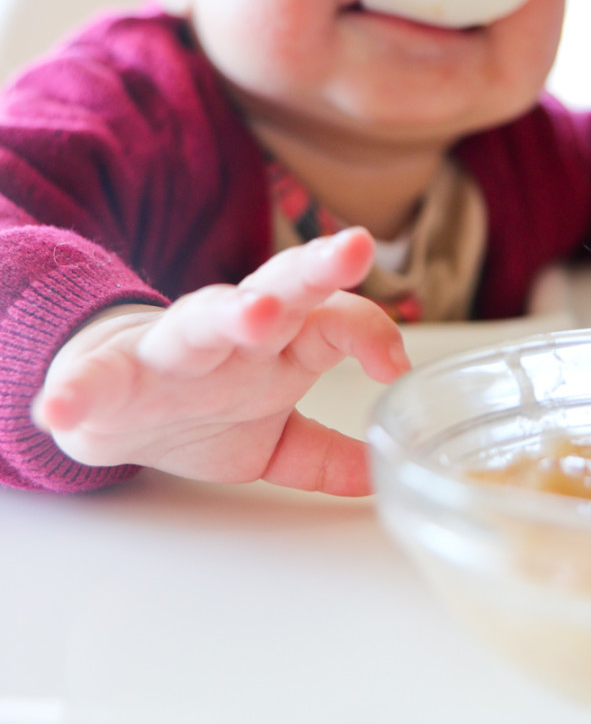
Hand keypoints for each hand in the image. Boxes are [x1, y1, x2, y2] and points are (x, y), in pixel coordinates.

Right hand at [32, 228, 409, 494]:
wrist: (113, 398)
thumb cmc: (201, 406)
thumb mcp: (271, 437)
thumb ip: (324, 453)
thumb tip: (379, 474)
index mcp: (278, 344)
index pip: (332, 320)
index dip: (370, 333)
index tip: (397, 366)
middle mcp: (231, 335)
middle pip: (281, 291)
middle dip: (318, 269)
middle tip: (356, 248)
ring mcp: (170, 351)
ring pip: (201, 320)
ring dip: (226, 314)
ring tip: (252, 312)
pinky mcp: (108, 377)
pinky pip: (92, 383)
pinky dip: (76, 393)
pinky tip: (61, 407)